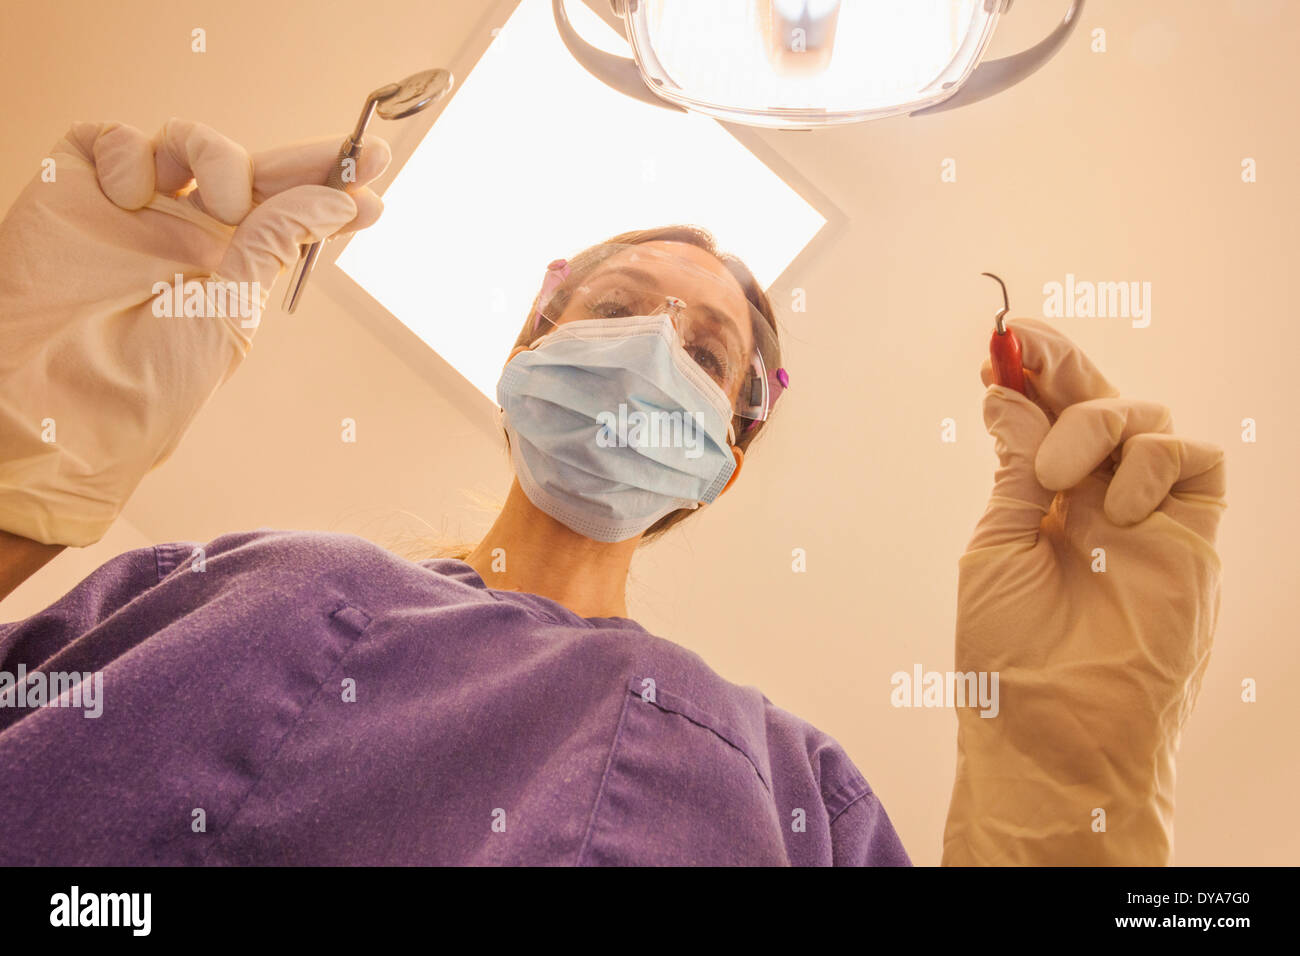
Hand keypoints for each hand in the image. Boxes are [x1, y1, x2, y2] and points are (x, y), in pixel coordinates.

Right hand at [0, 119, 390, 546]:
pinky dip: (133, 153)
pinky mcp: (77, 188)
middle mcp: (184, 232)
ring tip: (222, 204)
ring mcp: (132, 208)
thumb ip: (275, 242)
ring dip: (220, 157)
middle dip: (309, 160)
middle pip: (253, 171)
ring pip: (191, 141)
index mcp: (228, 267)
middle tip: (358, 154)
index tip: (381, 169)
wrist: (58, 402)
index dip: (330, 189)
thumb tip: (339, 200)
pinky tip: (132, 196)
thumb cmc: (146, 380)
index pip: (287, 214)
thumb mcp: (230, 310)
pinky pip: (115, 139)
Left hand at [942, 318, 1226, 864]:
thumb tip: (1007, 397)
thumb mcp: (995, 547)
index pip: (1042, 420)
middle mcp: (1096, 498)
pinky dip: (1151, 461)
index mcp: (1041, 501)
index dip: (1026, 378)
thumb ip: (1015, 473)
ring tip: (1060, 475)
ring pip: (1144, 418)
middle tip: (1026, 341)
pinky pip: (1193, 459)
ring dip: (1093, 423)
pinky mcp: (1193, 535)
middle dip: (1061, 365)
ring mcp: (1147, 514)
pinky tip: (1113, 508)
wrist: (1057, 727)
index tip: (999, 346)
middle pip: (1095, 402)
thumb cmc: (1009, 652)